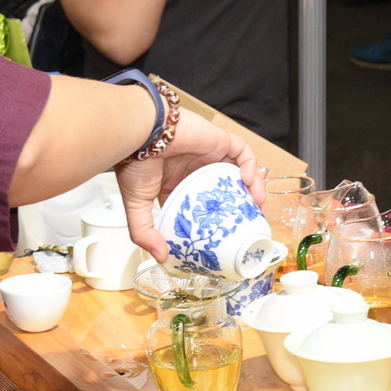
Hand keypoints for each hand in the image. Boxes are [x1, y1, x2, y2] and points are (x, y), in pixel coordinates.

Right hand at [115, 109, 262, 259]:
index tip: (224, 233)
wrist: (140, 133)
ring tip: (256, 206)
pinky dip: (250, 165)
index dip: (215, 217)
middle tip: (247, 222)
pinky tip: (249, 181)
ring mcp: (209, 154)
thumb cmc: (134, 162)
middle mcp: (195, 169)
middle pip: (225, 188)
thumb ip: (144, 232)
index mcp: (177, 184)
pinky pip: (242, 151)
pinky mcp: (218, 140)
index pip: (202, 203)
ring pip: (238, 171)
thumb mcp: (136, 204)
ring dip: (251, 187)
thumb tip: (160, 257)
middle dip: (239, 205)